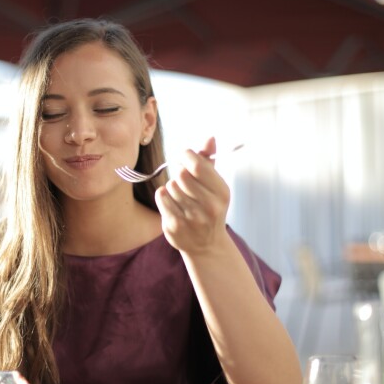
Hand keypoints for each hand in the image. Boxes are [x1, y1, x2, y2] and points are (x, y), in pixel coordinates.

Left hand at [155, 137, 230, 254]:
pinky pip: (162, 197)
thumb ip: (209, 160)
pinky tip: (173, 204)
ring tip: (181, 196)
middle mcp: (209, 206)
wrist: (207, 245)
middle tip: (183, 179)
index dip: (186, 156)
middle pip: (181, 175)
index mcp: (222, 192)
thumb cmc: (209, 207)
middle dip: (179, 173)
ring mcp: (192, 218)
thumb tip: (210, 138)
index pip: (197, 165)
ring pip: (170, 185)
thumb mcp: (215, 185)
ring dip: (173, 187)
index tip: (185, 158)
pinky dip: (164, 196)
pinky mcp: (175, 226)